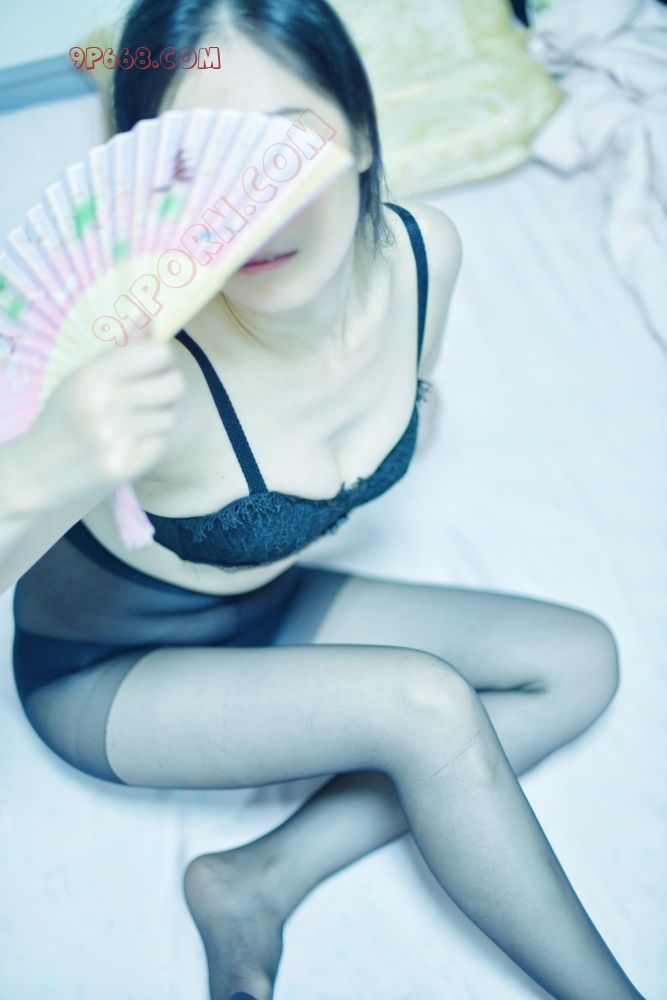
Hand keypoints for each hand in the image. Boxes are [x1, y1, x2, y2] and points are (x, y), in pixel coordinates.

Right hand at [28, 337, 186, 503]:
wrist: (37, 472)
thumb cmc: (65, 418)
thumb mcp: (82, 378)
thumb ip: (120, 351)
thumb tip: (150, 317)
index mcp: (92, 376)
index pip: (157, 353)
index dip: (162, 359)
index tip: (153, 368)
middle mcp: (104, 404)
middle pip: (174, 385)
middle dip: (167, 390)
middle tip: (149, 397)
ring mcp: (115, 437)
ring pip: (169, 417)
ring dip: (156, 420)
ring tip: (130, 425)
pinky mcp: (124, 466)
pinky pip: (160, 444)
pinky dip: (149, 446)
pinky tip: (127, 446)